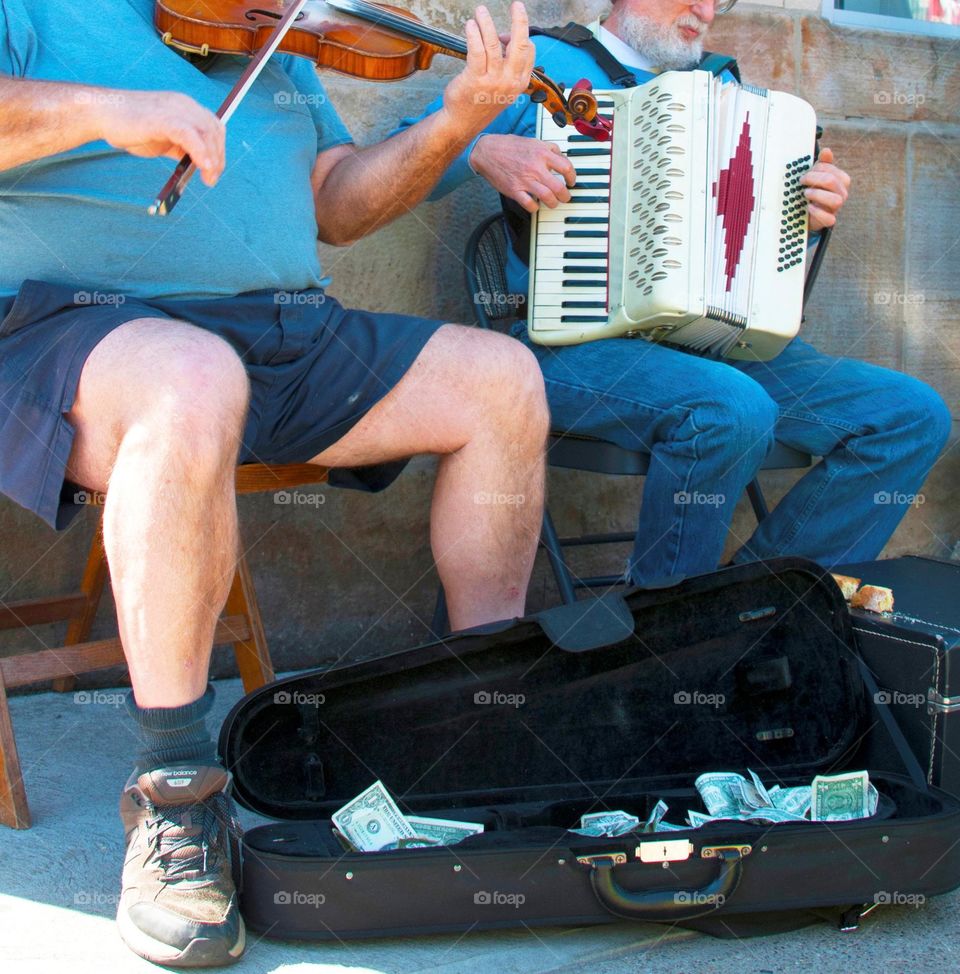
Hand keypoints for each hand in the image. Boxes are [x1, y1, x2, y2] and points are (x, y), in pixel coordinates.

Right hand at [94, 89, 225, 186]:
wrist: (102, 114)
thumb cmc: (131, 127)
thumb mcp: (164, 138)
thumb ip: (182, 147)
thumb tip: (199, 166)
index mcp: (185, 107)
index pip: (213, 126)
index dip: (219, 149)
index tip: (215, 170)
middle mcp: (183, 104)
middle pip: (213, 130)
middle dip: (218, 157)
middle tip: (212, 179)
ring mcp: (174, 109)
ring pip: (205, 133)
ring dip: (212, 158)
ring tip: (208, 178)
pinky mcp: (163, 118)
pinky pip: (189, 135)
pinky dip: (201, 152)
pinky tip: (203, 168)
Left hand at [441, 3, 534, 136]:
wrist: (463, 123)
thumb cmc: (480, 103)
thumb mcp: (503, 88)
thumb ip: (508, 65)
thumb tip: (504, 39)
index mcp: (519, 83)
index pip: (528, 52)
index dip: (519, 37)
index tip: (506, 33)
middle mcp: (509, 81)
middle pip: (519, 44)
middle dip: (520, 21)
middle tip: (516, 5)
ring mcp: (492, 81)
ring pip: (493, 44)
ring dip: (487, 23)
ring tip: (480, 11)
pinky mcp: (475, 79)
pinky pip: (476, 50)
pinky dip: (474, 34)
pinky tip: (470, 25)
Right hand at [471, 133, 576, 211]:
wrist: (487, 151)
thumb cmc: (510, 146)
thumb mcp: (533, 141)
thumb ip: (549, 149)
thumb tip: (562, 158)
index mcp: (542, 153)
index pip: (566, 167)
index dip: (572, 177)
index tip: (571, 181)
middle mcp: (535, 167)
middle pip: (559, 187)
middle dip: (565, 196)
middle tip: (565, 197)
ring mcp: (525, 180)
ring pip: (547, 197)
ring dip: (553, 203)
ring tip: (553, 203)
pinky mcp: (514, 190)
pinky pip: (529, 204)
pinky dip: (535, 208)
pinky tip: (535, 205)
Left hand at [800, 147, 849, 231]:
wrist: (810, 213)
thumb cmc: (815, 192)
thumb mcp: (818, 176)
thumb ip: (823, 164)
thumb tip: (827, 151)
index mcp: (841, 180)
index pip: (830, 170)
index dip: (815, 169)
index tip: (804, 174)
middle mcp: (842, 193)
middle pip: (831, 181)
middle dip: (813, 179)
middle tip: (802, 181)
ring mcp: (837, 207)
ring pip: (835, 200)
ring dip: (817, 194)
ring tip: (806, 193)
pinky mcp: (830, 220)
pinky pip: (829, 218)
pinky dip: (817, 212)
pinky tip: (809, 207)